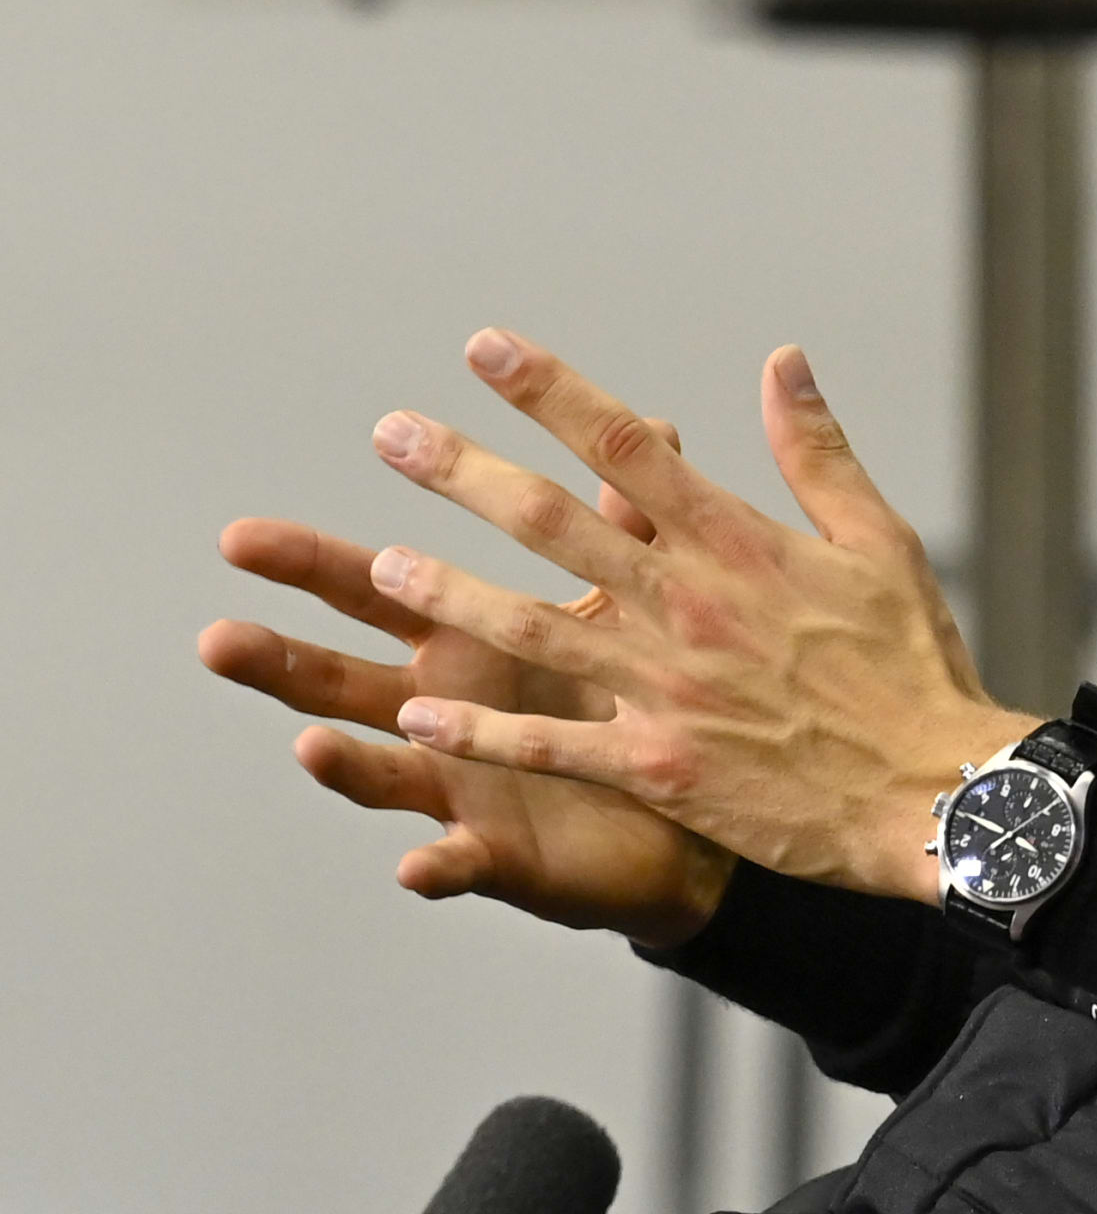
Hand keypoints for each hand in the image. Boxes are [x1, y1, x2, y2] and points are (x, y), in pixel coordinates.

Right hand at [199, 433, 736, 945]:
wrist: (688, 806)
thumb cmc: (634, 697)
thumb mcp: (626, 603)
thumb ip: (619, 524)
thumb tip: (645, 425)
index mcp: (464, 640)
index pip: (373, 592)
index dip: (309, 566)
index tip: (237, 538)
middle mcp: (440, 714)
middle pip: (341, 683)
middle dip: (277, 661)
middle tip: (214, 639)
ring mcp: (459, 787)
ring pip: (381, 773)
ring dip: (344, 764)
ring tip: (308, 746)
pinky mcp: (499, 855)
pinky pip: (462, 863)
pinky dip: (437, 865)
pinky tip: (414, 865)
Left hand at [357, 329, 1028, 901]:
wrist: (935, 790)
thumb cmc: (912, 662)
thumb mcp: (879, 540)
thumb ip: (817, 451)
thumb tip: (783, 361)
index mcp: (741, 543)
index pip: (629, 448)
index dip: (553, 394)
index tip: (489, 350)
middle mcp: (691, 605)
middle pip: (557, 524)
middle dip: (468, 473)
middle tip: (392, 434)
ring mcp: (669, 687)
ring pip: (536, 628)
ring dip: (452, 595)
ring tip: (383, 565)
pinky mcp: (660, 766)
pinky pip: (553, 744)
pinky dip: (483, 732)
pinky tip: (419, 716)